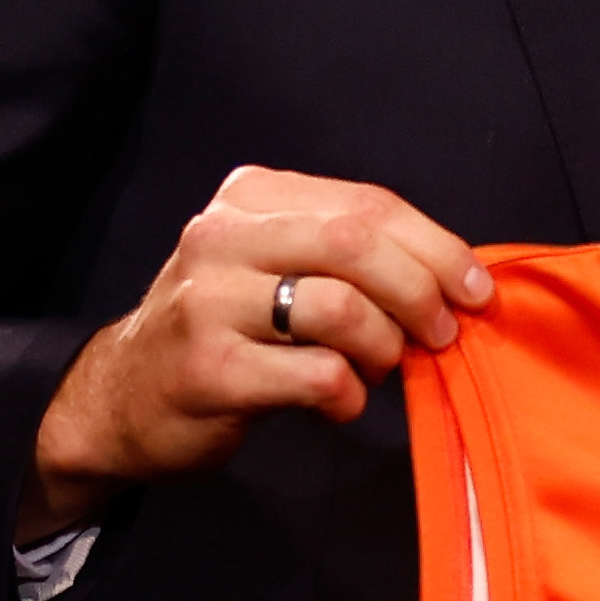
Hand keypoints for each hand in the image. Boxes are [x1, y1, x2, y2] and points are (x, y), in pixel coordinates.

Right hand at [19, 166, 492, 536]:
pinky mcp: (210, 368)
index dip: (437, 247)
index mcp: (251, 198)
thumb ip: (349, 257)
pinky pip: (318, 375)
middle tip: (441, 335)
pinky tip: (337, 402)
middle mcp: (222, 236)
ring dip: (384, 349)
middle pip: (358, 245)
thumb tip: (453, 277)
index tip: (476, 289)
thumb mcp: (275, 267)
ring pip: (342, 309)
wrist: (123, 396)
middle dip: (421, 293)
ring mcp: (208, 302)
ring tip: (377, 368)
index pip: (368, 204)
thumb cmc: (224, 330)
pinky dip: (349, 396)